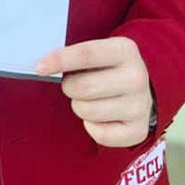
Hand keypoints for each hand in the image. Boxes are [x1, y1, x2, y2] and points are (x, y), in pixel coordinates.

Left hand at [36, 37, 152, 147]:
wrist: (144, 89)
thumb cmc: (109, 68)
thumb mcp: (100, 51)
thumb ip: (76, 55)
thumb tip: (43, 65)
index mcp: (125, 50)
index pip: (86, 54)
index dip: (59, 60)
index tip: (39, 68)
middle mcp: (137, 77)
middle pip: (83, 88)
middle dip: (69, 87)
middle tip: (72, 85)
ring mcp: (140, 105)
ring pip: (88, 112)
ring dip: (79, 106)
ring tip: (89, 99)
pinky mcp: (139, 130)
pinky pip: (99, 134)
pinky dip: (91, 127)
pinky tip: (99, 116)